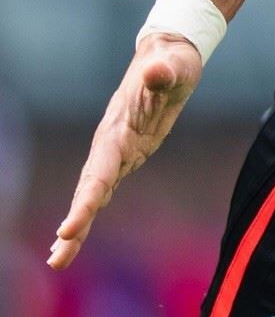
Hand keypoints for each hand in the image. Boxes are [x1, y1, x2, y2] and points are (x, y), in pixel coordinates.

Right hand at [48, 34, 202, 270]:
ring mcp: (116, 151)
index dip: (85, 201)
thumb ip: (164, 71)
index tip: (68, 229)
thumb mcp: (174, 64)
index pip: (99, 172)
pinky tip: (74, 236)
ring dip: (76, 226)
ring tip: (57, 261)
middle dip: (74, 224)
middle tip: (57, 259)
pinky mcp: (126, 154)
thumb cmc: (173, 60)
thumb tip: (157, 71)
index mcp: (117, 130)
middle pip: (88, 189)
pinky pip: (103, 189)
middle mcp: (110, 144)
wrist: (167, 55)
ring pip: (92, 194)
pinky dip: (88, 212)